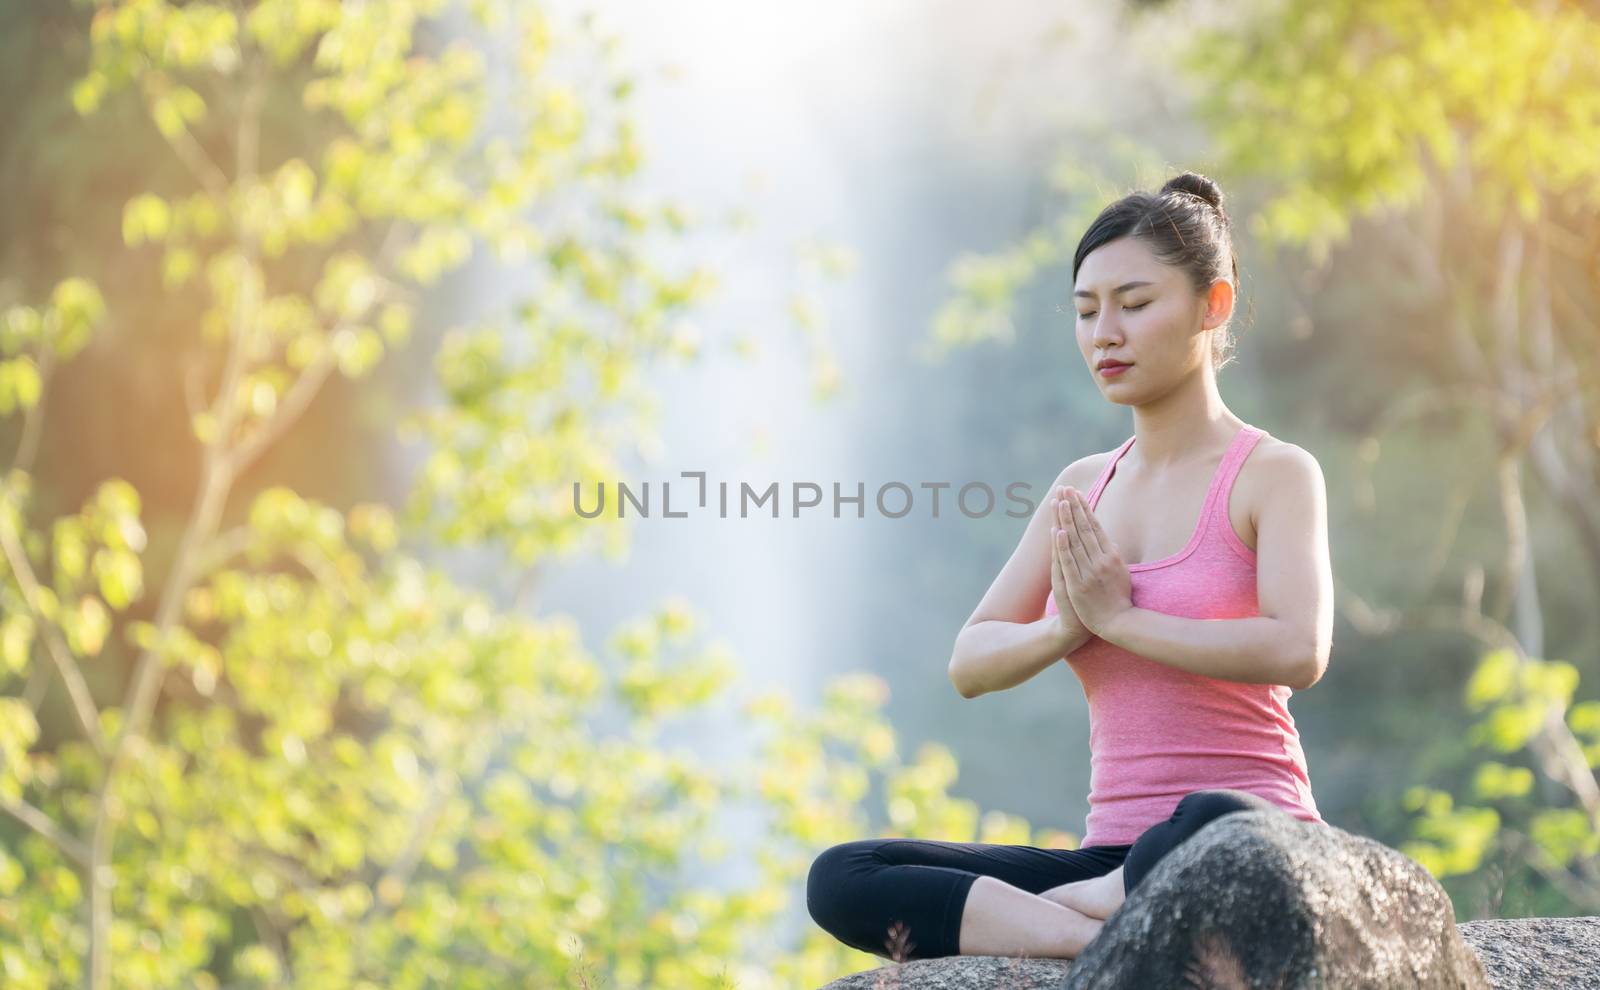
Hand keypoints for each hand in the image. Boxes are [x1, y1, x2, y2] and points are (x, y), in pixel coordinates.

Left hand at [1051, 485, 1132, 637]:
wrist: (1118, 623)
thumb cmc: (1119, 599)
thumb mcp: (1122, 573)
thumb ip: (1115, 556)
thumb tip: (1112, 542)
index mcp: (1112, 555)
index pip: (1095, 526)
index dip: (1085, 508)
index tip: (1076, 493)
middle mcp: (1101, 560)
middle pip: (1084, 529)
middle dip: (1074, 507)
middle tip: (1065, 488)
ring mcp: (1090, 572)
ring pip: (1075, 541)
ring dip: (1066, 520)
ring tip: (1059, 501)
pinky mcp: (1078, 585)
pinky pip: (1069, 562)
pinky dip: (1063, 546)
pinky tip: (1058, 531)